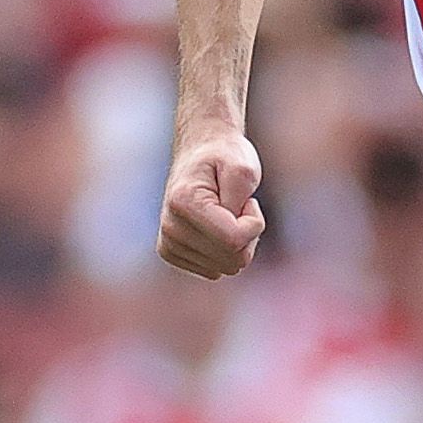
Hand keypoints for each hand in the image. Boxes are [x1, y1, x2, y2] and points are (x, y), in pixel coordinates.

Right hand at [157, 128, 264, 278]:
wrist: (199, 152)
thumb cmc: (225, 158)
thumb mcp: (244, 169)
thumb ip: (240, 202)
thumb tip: (233, 243)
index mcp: (184, 203)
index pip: (234, 240)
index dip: (254, 222)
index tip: (248, 201)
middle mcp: (170, 227)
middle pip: (234, 260)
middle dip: (247, 234)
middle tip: (238, 206)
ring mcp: (168, 243)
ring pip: (227, 267)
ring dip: (237, 242)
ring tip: (226, 214)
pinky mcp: (171, 253)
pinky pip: (216, 270)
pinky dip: (224, 251)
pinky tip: (216, 227)